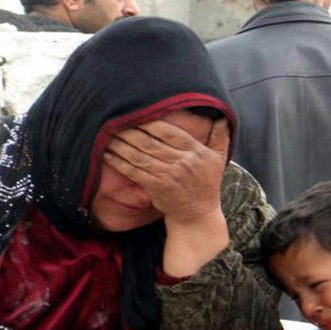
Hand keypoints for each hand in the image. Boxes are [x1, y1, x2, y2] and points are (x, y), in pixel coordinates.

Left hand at [103, 118, 229, 223]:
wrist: (197, 215)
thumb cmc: (206, 185)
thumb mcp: (219, 160)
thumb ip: (220, 138)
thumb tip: (222, 118)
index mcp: (196, 152)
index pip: (171, 132)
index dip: (151, 123)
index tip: (136, 114)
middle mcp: (183, 162)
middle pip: (151, 143)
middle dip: (131, 131)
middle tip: (115, 121)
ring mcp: (168, 176)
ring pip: (140, 156)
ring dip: (121, 145)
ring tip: (108, 135)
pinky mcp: (156, 188)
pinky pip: (134, 172)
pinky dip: (119, 162)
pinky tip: (108, 154)